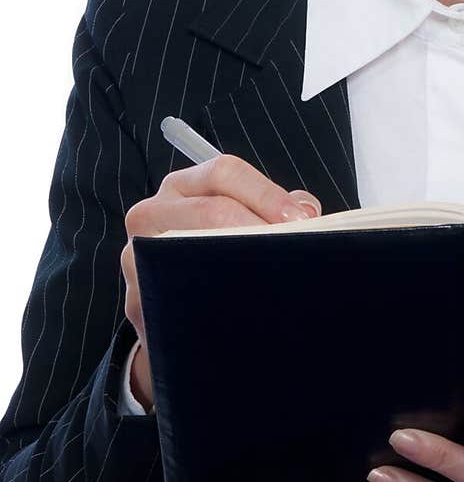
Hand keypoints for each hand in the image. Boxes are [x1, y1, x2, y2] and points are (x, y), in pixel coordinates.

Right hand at [120, 153, 320, 408]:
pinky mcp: (137, 298)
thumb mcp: (237, 220)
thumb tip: (307, 211)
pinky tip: (245, 308)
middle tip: (295, 248)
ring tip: (276, 276)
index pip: (224, 172)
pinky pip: (177, 296)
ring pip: (193, 253)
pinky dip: (216, 300)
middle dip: (258, 227)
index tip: (302, 218)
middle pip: (210, 209)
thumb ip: (273, 209)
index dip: (266, 193)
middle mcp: (153, 212)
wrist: (173, 308)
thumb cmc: (212, 254)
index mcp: (183, 187)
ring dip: (240, 265)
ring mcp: (139, 255)